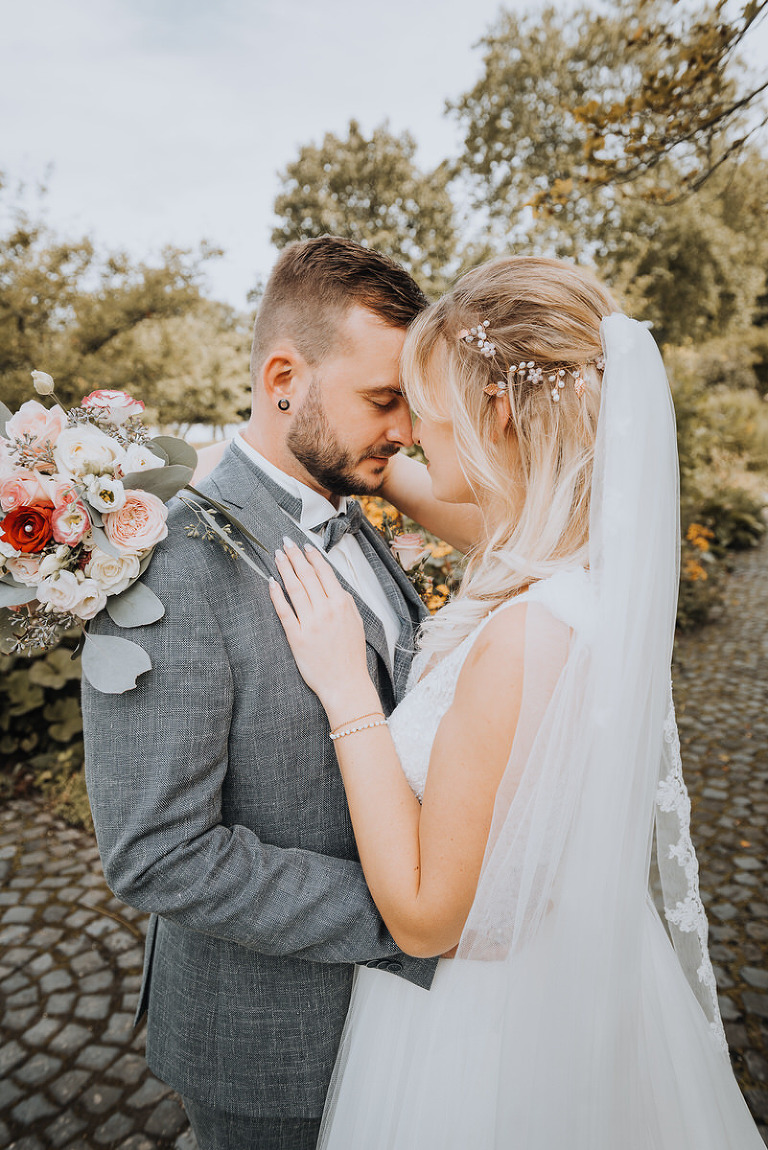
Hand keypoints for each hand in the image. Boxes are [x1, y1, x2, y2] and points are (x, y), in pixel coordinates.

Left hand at [269, 539, 377, 721]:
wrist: (345, 684)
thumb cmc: (351, 656)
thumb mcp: (357, 624)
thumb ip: (347, 603)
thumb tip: (336, 588)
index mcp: (342, 605)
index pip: (325, 574)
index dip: (313, 557)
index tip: (305, 546)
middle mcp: (326, 611)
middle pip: (307, 577)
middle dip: (295, 556)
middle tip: (285, 542)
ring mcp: (310, 623)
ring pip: (294, 589)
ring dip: (285, 569)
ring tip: (277, 555)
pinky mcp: (296, 637)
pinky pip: (284, 611)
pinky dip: (276, 595)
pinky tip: (271, 582)